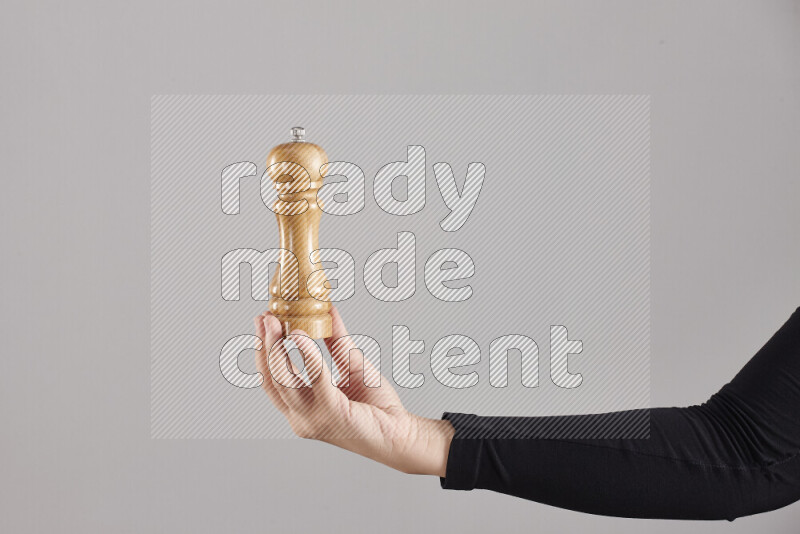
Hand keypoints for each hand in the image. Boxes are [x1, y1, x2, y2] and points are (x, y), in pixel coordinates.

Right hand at [254, 307, 453, 475]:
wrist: (401, 433)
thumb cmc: (376, 406)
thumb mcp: (351, 364)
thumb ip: (337, 340)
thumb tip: (329, 309)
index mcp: (301, 408)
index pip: (272, 380)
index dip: (263, 351)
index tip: (262, 322)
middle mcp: (301, 417)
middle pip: (272, 379)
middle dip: (264, 345)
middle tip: (264, 317)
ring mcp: (314, 418)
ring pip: (284, 380)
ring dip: (276, 348)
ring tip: (275, 322)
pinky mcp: (333, 412)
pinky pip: (316, 377)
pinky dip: (306, 354)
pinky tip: (300, 335)